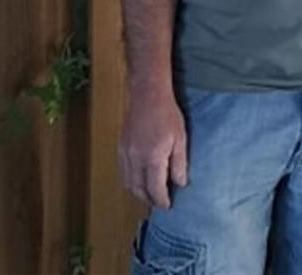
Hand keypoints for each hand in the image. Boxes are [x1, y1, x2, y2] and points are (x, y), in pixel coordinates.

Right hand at [119, 89, 187, 208]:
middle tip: (158, 204)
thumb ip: (179, 163)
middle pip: (138, 190)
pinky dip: (130, 181)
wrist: (148, 96)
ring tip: (149, 196)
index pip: (155, 189)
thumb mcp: (180, 139)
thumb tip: (180, 183)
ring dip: (137, 193)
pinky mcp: (121, 148)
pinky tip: (139, 180)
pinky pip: (123, 172)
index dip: (161, 200)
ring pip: (128, 183)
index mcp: (153, 158)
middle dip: (148, 200)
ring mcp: (125, 154)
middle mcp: (136, 159)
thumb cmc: (168, 115)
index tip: (167, 206)